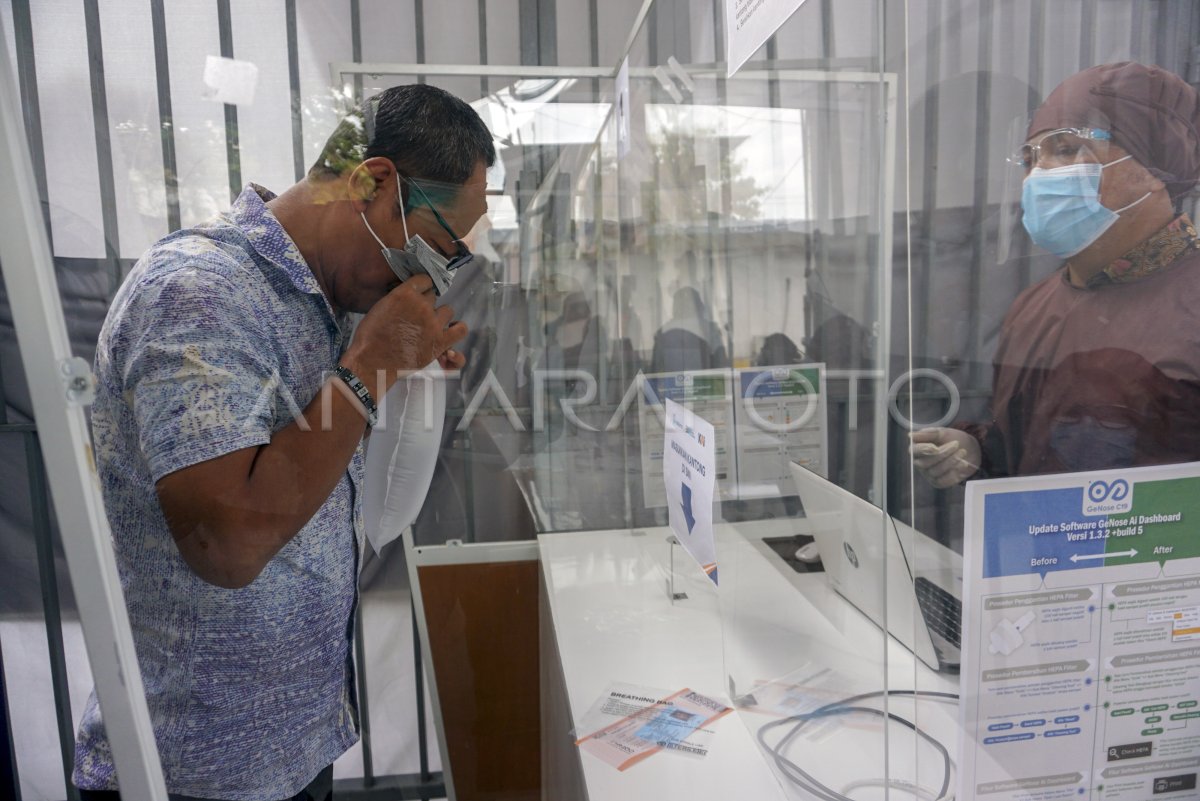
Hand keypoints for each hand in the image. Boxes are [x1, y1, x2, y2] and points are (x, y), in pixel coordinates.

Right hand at [342, 275, 467, 386]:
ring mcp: (433, 324)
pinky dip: (458, 329)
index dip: (420, 288)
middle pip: (433, 297)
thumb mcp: (381, 305)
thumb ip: (398, 297)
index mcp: (405, 293)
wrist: (373, 362)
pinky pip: (461, 330)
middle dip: (426, 305)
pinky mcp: (440, 342)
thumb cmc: (371, 336)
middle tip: (416, 317)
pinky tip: (450, 331)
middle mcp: (422, 305)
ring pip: (448, 310)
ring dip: (440, 316)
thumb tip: (410, 295)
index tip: (416, 296)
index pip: (424, 280)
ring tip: (430, 326)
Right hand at [910, 427, 980, 487]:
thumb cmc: (952, 439)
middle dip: (942, 454)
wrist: (969, 449)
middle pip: (925, 463)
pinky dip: (954, 472)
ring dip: (951, 461)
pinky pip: (943, 481)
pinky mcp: (938, 482)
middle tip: (956, 444)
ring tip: (963, 452)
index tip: (935, 447)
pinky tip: (963, 463)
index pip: (914, 451)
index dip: (923, 450)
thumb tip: (910, 436)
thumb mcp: (942, 432)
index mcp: (917, 448)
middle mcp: (920, 463)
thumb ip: (929, 433)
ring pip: (935, 472)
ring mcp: (928, 474)